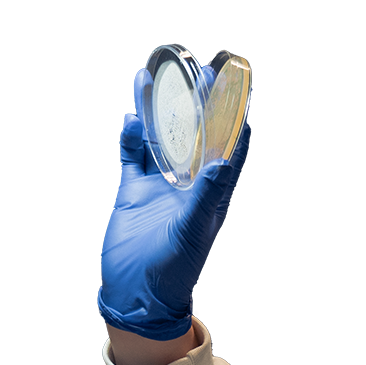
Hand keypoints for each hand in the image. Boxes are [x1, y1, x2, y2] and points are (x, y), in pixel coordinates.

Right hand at [97, 66, 250, 340]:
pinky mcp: (134, 193)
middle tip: (196, 70)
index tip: (233, 87)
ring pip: (160, 139)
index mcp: (210, 193)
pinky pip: (134, 157)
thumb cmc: (173, 270)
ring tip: (150, 78)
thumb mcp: (192, 232)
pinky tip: (131, 120)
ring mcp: (160, 187)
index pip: (226, 146)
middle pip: (193, 134)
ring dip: (156, 111)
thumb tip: (223, 161)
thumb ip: (206, 196)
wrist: (137, 293)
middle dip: (194, 103)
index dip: (231, 116)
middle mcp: (187, 185)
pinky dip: (132, 139)